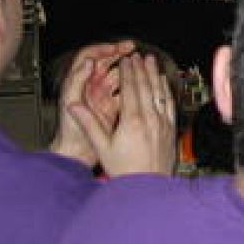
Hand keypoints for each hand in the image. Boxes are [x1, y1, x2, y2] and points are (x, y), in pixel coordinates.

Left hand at [52, 40, 134, 166]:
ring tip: (139, 63)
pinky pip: (124, 92)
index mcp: (78, 83)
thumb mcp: (71, 103)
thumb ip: (77, 80)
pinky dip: (132, 86)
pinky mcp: (112, 107)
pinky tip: (142, 83)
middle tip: (132, 48)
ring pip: (117, 75)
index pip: (88, 57)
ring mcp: (102, 96)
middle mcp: (91, 86)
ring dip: (127, 68)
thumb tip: (89, 61)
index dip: (102, 49)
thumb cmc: (69, 131)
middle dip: (119, 53)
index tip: (115, 48)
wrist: (76, 154)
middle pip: (105, 63)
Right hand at [69, 53, 174, 176]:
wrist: (147, 188)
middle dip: (140, 69)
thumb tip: (73, 107)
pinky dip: (165, 90)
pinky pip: (169, 104)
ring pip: (159, 92)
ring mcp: (162, 123)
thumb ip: (89, 124)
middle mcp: (150, 119)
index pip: (130, 89)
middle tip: (137, 55)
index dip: (128, 72)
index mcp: (132, 122)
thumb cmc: (125, 171)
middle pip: (145, 87)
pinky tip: (163, 82)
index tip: (125, 60)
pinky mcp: (170, 130)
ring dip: (154, 74)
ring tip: (151, 61)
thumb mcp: (102, 148)